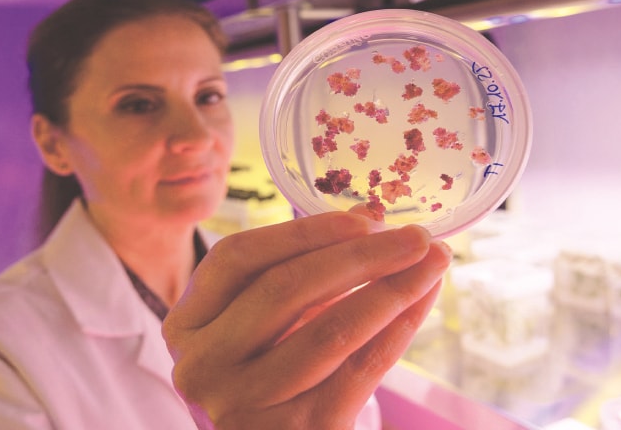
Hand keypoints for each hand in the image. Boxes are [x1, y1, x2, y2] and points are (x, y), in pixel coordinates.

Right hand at [162, 211, 451, 429]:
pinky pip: (359, 371)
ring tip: (432, 264)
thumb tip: (373, 217)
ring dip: (391, 290)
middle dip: (361, 255)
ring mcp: (245, 404)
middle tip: (416, 236)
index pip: (236, 258)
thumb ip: (306, 268)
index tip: (363, 218)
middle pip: (285, 288)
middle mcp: (204, 365)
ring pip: (329, 331)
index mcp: (188, 323)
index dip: (302, 231)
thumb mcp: (267, 318)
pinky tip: (419, 304)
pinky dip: (396, 331)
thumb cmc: (268, 367)